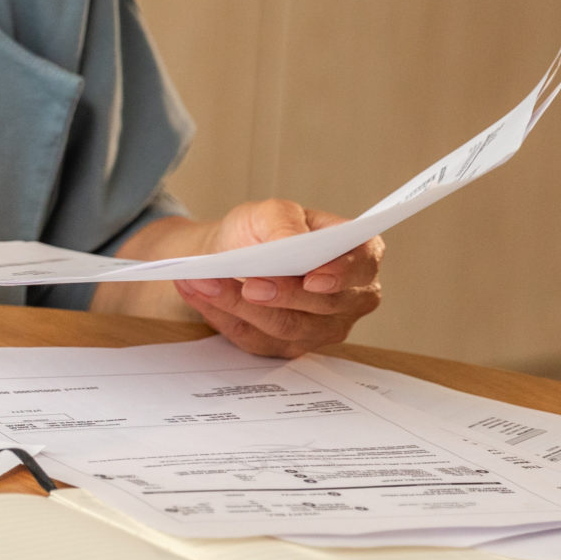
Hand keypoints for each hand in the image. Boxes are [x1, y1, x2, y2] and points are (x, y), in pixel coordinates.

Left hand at [156, 200, 382, 358]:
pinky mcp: (287, 347)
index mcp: (359, 256)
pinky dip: (223, 315)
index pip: (362, 267)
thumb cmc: (261, 231)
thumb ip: (284, 222)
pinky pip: (256, 338)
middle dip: (283, 295)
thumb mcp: (270, 212)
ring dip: (241, 305)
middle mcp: (350, 298)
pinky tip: (198, 293)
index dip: (340, 275)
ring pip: (287, 327)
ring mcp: (322, 328)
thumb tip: (293, 242)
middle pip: (324, 306)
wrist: (231, 255)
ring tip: (205, 282)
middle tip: (249, 284)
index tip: (311, 279)